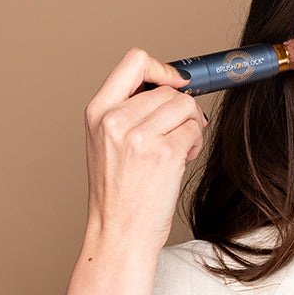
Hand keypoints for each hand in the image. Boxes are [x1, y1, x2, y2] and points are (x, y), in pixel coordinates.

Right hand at [83, 48, 207, 246]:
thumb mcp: (106, 142)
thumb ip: (128, 110)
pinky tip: (181, 161)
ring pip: (185, 106)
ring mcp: (139, 137)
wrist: (118, 233)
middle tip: (178, 134)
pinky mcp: (164, 154)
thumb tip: (171, 85)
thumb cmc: (117, 192)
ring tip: (179, 149)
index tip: (174, 83)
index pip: (133, 61)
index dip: (161, 67)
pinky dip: (195, 143)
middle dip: (181, 109)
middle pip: (168, 89)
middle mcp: (115, 120)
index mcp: (98, 112)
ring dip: (191, 125)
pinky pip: (194, 130)